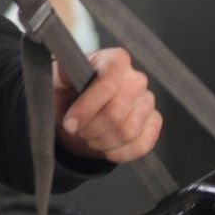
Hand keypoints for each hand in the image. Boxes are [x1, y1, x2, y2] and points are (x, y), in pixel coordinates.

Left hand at [54, 48, 160, 163]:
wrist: (82, 110)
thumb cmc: (70, 91)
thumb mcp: (59, 79)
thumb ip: (62, 73)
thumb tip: (66, 73)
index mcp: (115, 60)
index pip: (108, 84)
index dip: (87, 108)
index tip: (70, 123)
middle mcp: (136, 78)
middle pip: (117, 112)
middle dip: (92, 128)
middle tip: (78, 131)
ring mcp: (147, 101)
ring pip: (128, 131)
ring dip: (103, 141)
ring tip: (90, 137)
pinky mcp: (154, 122)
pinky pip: (142, 144)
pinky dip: (120, 153)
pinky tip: (106, 149)